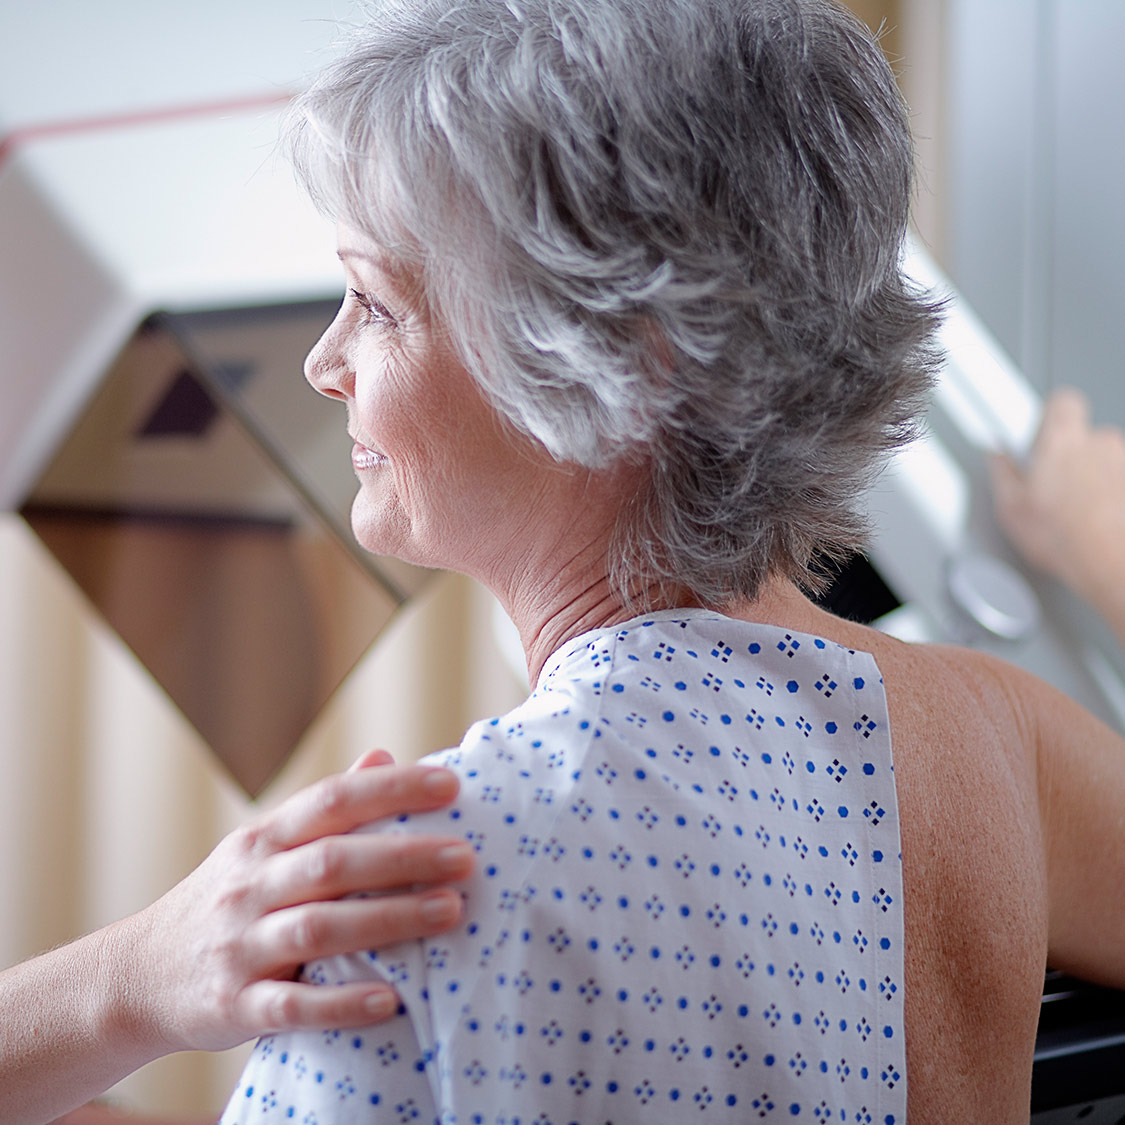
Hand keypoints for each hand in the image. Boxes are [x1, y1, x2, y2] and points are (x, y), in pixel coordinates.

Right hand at [105, 750, 471, 1056]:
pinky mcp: (234, 1006)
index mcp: (264, 840)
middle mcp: (250, 886)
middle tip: (467, 856)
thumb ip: (324, 809)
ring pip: (317, 927)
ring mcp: (239, 947)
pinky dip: (339, 1003)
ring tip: (449, 911)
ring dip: (387, 919)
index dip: (392, 789)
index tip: (451, 785)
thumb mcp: (263, 847)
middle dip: (402, 856)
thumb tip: (384, 756)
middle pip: (332, 862)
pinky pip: (289, 1006)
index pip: (332, 800)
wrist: (137, 977)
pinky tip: (388, 999)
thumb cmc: (227, 901)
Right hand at [991, 387, 1124, 623]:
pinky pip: (1117, 483)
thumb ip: (1002, 472)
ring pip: (1103, 462)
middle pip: (1082, 436)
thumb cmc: (1066, 539)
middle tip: (1050, 485)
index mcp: (1062, 440)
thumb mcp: (1010, 509)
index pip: (1061, 402)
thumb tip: (997, 458)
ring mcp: (1124, 464)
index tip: (1036, 439)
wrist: (1112, 563)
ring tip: (1073, 511)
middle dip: (1068, 456)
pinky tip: (1094, 520)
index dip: (1048, 418)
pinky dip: (1109, 496)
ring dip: (1091, 479)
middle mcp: (1100, 443)